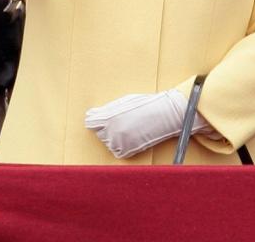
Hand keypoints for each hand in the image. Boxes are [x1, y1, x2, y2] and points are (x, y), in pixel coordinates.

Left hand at [85, 89, 211, 158]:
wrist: (164, 115)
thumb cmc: (145, 105)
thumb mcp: (123, 102)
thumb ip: (108, 110)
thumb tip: (95, 115)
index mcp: (107, 116)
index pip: (90, 122)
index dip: (95, 121)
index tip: (98, 120)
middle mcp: (109, 130)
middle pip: (99, 133)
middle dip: (108, 129)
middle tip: (123, 123)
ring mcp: (117, 141)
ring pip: (108, 142)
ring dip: (115, 138)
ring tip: (129, 129)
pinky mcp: (126, 151)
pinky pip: (118, 152)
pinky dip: (123, 147)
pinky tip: (131, 138)